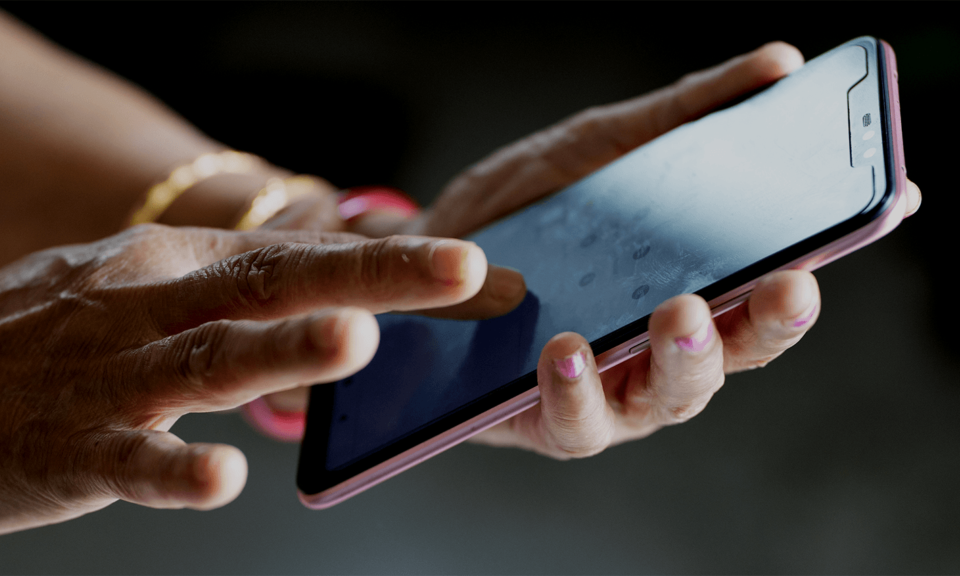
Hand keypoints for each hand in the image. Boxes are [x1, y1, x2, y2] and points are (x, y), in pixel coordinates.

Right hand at [0, 223, 524, 540]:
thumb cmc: (31, 342)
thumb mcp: (127, 293)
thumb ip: (222, 299)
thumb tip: (330, 306)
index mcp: (164, 266)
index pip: (289, 253)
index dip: (383, 258)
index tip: (467, 264)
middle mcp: (143, 307)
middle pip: (270, 286)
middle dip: (369, 278)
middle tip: (459, 271)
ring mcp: (104, 379)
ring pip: (208, 361)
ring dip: (284, 353)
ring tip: (354, 346)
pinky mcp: (63, 451)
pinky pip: (128, 462)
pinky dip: (174, 469)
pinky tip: (222, 480)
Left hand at [344, 43, 922, 454]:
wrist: (430, 255)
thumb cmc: (529, 211)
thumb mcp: (599, 150)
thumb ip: (681, 118)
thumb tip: (779, 64)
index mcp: (693, 289)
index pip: (772, 285)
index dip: (828, 254)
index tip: (883, 208)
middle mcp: (663, 352)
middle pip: (737, 354)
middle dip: (765, 322)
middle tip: (781, 282)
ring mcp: (611, 394)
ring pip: (667, 400)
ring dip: (683, 361)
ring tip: (676, 312)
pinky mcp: (547, 420)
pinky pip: (573, 422)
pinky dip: (576, 391)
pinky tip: (566, 350)